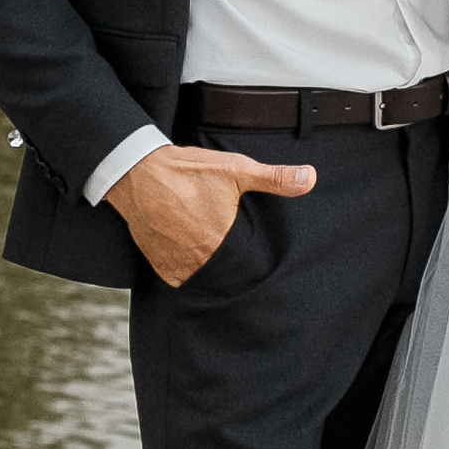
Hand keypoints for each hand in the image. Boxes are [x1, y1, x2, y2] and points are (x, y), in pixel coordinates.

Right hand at [106, 144, 314, 288]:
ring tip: (213, 253)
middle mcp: (198, 260)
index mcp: (221, 243)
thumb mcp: (235, 170)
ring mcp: (176, 265)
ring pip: (202, 277)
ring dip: (209, 269)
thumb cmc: (187, 171)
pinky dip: (187, 269)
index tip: (258, 259)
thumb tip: (311, 178)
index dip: (254, 262)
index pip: (247, 266)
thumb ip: (274, 179)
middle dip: (232, 266)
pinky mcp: (159, 265)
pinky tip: (192, 253)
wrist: (138, 173)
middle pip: (225, 274)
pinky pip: (180, 277)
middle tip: (233, 252)